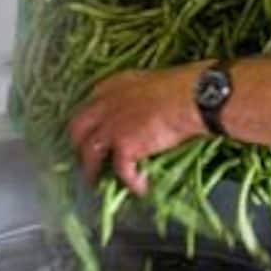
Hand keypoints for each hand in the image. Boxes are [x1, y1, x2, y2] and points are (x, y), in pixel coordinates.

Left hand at [68, 63, 205, 193]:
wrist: (193, 96)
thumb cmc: (182, 85)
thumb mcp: (152, 83)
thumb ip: (138, 96)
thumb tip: (144, 111)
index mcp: (113, 85)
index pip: (89, 104)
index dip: (91, 121)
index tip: (95, 130)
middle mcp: (105, 104)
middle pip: (77, 128)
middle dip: (79, 145)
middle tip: (88, 158)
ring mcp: (111, 126)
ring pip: (90, 153)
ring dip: (94, 170)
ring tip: (99, 181)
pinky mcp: (124, 147)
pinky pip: (122, 171)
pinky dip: (131, 182)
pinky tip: (140, 187)